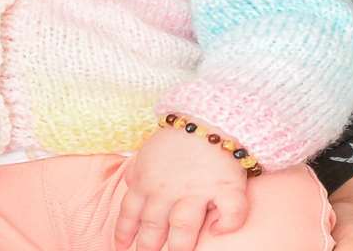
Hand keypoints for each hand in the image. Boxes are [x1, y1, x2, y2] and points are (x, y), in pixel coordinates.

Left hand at [116, 126, 249, 250]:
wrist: (210, 114)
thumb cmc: (179, 135)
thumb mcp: (148, 151)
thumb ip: (138, 170)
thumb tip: (130, 184)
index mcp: (148, 180)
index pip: (130, 213)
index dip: (125, 232)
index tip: (122, 247)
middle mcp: (168, 189)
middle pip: (153, 227)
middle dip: (148, 246)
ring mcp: (197, 189)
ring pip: (183, 226)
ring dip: (179, 245)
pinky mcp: (225, 186)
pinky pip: (230, 212)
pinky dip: (227, 223)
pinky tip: (220, 230)